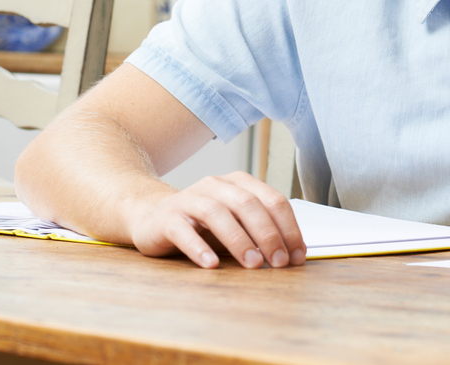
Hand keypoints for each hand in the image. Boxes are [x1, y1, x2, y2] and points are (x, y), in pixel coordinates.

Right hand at [123, 171, 306, 268]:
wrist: (152, 217)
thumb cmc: (203, 225)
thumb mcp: (237, 224)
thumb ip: (262, 232)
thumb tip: (296, 254)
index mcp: (240, 183)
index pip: (274, 201)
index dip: (289, 228)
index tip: (297, 255)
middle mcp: (217, 185)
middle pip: (249, 205)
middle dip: (269, 235)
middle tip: (280, 262)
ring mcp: (191, 199)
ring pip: (218, 214)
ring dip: (239, 241)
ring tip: (253, 264)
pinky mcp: (167, 218)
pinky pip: (184, 231)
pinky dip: (200, 248)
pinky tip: (211, 265)